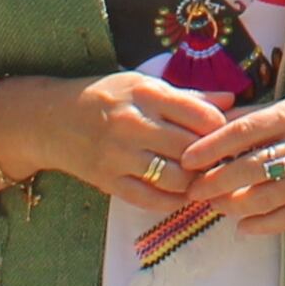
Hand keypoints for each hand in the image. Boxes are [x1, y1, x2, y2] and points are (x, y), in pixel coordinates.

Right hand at [15, 74, 230, 213]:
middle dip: (211, 158)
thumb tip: (232, 100)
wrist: (52, 120)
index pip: (200, 115)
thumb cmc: (105, 97)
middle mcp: (133, 124)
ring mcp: (119, 156)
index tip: (225, 134)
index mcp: (145, 94)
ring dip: (194, 182)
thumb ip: (188, 96)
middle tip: (220, 161)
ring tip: (200, 178)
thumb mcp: (143, 85)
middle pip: (191, 149)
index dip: (220, 128)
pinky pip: (150, 199)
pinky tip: (180, 194)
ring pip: (175, 178)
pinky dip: (172, 201)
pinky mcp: (109, 181)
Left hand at [182, 90, 284, 234]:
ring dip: (234, 205)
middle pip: (252, 167)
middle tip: (193, 190)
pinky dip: (264, 225)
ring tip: (214, 206)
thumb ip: (257, 116)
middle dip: (216, 182)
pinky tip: (243, 228)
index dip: (213, 147)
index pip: (245, 131)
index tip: (188, 159)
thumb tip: (215, 123)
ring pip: (268, 197)